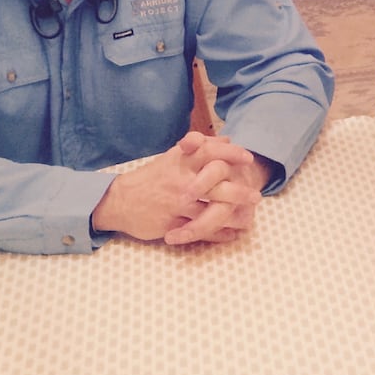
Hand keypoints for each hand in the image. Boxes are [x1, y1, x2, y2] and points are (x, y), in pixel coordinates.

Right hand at [92, 132, 269, 244]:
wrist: (119, 201)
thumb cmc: (151, 178)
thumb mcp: (174, 157)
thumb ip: (201, 148)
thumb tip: (228, 139)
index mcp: (181, 161)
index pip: (210, 151)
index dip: (231, 153)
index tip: (247, 158)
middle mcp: (181, 181)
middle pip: (216, 185)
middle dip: (239, 192)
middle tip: (256, 196)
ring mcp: (177, 204)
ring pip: (210, 212)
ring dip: (232, 217)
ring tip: (248, 219)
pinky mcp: (172, 224)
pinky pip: (200, 231)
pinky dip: (217, 234)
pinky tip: (230, 234)